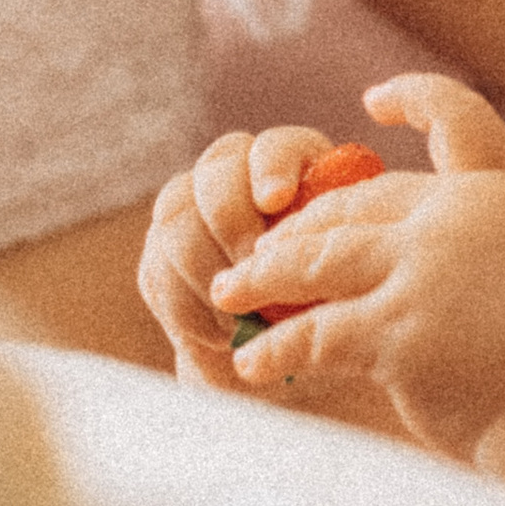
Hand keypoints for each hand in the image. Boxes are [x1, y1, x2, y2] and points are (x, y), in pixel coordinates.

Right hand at [138, 122, 343, 388]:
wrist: (280, 359)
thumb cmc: (329, 308)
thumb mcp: (346, 275)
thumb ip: (338, 246)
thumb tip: (332, 240)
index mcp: (293, 170)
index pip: (274, 147)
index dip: (271, 168)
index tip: (276, 201)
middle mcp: (234, 178)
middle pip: (215, 175)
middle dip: (231, 223)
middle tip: (252, 269)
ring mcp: (189, 213)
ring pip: (176, 221)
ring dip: (208, 272)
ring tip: (242, 316)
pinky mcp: (159, 257)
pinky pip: (158, 272)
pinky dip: (190, 308)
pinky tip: (220, 334)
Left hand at [204, 76, 504, 458]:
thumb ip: (476, 252)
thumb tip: (402, 260)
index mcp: (495, 196)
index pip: (452, 125)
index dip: (413, 102)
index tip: (374, 98)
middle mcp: (456, 219)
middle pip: (352, 204)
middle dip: (296, 230)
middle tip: (253, 253)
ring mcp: (424, 273)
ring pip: (316, 259)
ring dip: (263, 277)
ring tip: (226, 292)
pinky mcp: (400, 331)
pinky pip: (314, 332)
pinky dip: (276, 347)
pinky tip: (251, 362)